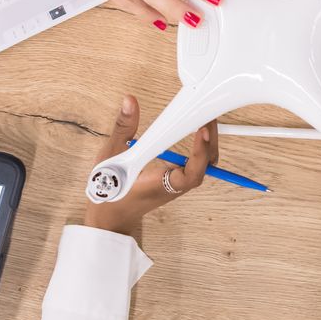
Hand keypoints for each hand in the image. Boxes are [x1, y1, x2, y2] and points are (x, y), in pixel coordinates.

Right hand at [83, 95, 217, 233]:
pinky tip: (192, 132)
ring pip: (203, 166)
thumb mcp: (110, 156)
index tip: (202, 130)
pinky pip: (194, 165)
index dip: (201, 152)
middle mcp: (174, 186)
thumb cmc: (109, 192)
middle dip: (210, 142)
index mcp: (161, 185)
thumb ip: (123, 128)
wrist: (111, 217)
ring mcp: (177, 184)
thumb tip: (130, 102)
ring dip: (207, 144)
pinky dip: (198, 149)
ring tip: (202, 121)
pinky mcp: (175, 180)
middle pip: (205, 166)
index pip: (192, 173)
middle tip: (207, 117)